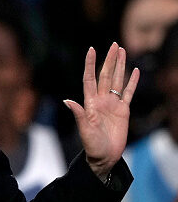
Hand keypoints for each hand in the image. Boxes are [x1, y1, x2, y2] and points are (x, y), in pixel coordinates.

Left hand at [64, 43, 139, 179]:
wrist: (105, 156)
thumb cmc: (92, 145)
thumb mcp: (84, 129)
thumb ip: (79, 114)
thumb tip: (67, 100)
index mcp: (90, 102)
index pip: (90, 78)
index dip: (90, 64)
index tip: (92, 49)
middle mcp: (101, 100)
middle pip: (106, 75)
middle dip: (109, 60)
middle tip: (115, 45)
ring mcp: (112, 104)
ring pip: (117, 80)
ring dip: (120, 66)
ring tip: (123, 51)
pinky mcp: (123, 111)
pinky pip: (128, 93)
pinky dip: (132, 82)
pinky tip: (134, 71)